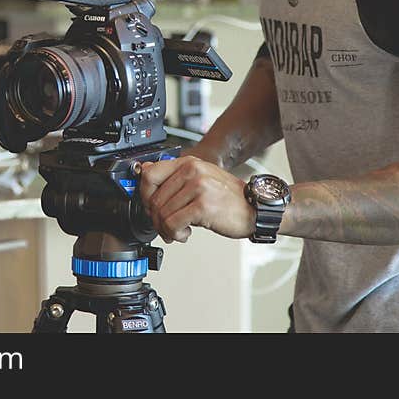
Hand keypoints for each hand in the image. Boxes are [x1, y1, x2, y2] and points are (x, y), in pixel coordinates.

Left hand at [138, 156, 255, 243]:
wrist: (255, 209)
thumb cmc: (228, 198)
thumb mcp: (200, 179)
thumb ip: (174, 177)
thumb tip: (145, 169)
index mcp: (188, 163)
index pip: (149, 174)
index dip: (144, 195)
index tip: (151, 207)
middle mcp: (192, 171)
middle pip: (152, 199)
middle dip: (156, 219)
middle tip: (166, 226)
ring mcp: (198, 187)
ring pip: (161, 214)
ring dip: (166, 230)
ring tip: (178, 231)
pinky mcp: (203, 205)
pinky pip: (173, 224)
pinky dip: (175, 234)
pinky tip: (185, 234)